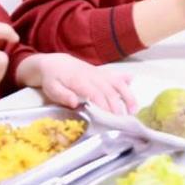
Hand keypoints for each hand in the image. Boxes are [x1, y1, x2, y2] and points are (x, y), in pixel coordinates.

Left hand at [16, 53, 136, 113]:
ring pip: (117, 83)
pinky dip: (126, 79)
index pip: (95, 93)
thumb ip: (62, 95)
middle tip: (122, 121)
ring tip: (133, 110)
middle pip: (109, 91)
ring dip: (127, 96)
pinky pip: (116, 76)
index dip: (104, 105)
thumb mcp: (51, 88)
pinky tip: (132, 83)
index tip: (109, 118)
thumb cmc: (53, 79)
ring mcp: (100, 73)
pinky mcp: (103, 73)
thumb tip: (75, 103)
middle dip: (117, 106)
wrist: (56, 63)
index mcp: (80, 80)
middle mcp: (93, 76)